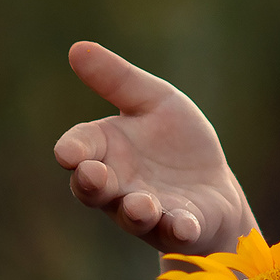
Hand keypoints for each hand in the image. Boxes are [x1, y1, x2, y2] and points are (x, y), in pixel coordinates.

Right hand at [53, 41, 252, 251]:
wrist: (212, 185)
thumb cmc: (174, 141)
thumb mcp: (153, 100)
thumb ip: (118, 80)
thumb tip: (77, 48)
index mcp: (105, 149)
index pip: (80, 147)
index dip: (72, 150)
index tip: (67, 153)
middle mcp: (118, 184)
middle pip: (94, 188)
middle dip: (92, 183)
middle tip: (92, 175)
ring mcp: (147, 211)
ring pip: (132, 214)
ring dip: (135, 210)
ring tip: (140, 205)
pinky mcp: (180, 228)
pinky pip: (175, 231)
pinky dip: (178, 228)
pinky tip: (184, 224)